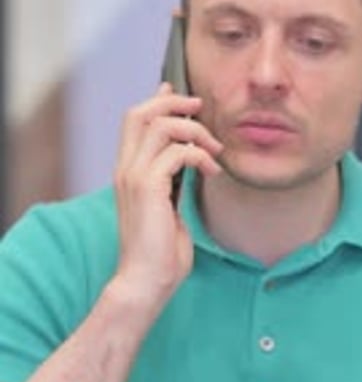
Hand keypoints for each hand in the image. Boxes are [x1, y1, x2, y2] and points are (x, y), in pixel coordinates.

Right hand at [112, 82, 222, 313]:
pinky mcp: (149, 188)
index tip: (186, 100)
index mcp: (128, 173)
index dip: (159, 103)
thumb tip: (187, 162)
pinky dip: (201, 155)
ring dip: (195, 131)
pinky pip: (178, 152)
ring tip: (215, 150)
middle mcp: (126, 170)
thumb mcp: (167, 209)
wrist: (145, 281)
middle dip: (174, 104)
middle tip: (202, 110)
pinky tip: (213, 172)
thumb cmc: (160, 254)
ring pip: (161, 125)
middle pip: (140, 113)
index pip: (134, 122)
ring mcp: (134, 177)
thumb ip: (171, 183)